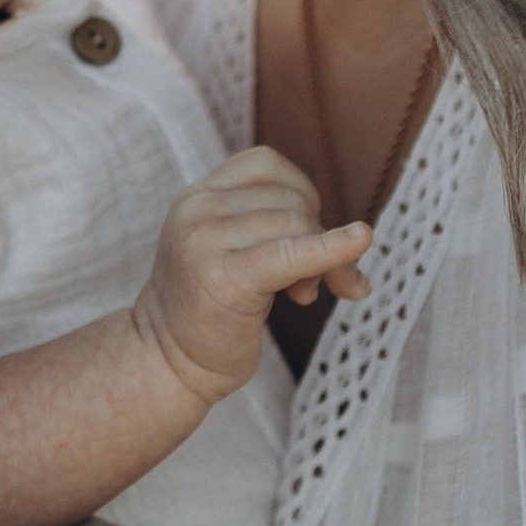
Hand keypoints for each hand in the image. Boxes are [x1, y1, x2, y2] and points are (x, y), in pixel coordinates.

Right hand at [133, 147, 370, 407]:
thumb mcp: (231, 252)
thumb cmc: (209, 311)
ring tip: (304, 295)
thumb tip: (360, 236)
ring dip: (323, 261)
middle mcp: (196, 210)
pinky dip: (333, 250)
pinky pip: (295, 253)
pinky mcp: (225, 277)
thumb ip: (275, 229)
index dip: (301, 193)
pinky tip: (360, 242)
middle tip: (314, 285)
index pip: (267, 164)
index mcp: (195, 197)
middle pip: (290, 200)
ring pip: (298, 225)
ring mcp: (205, 241)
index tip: (303, 237)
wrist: (165, 361)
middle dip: (319, 236)